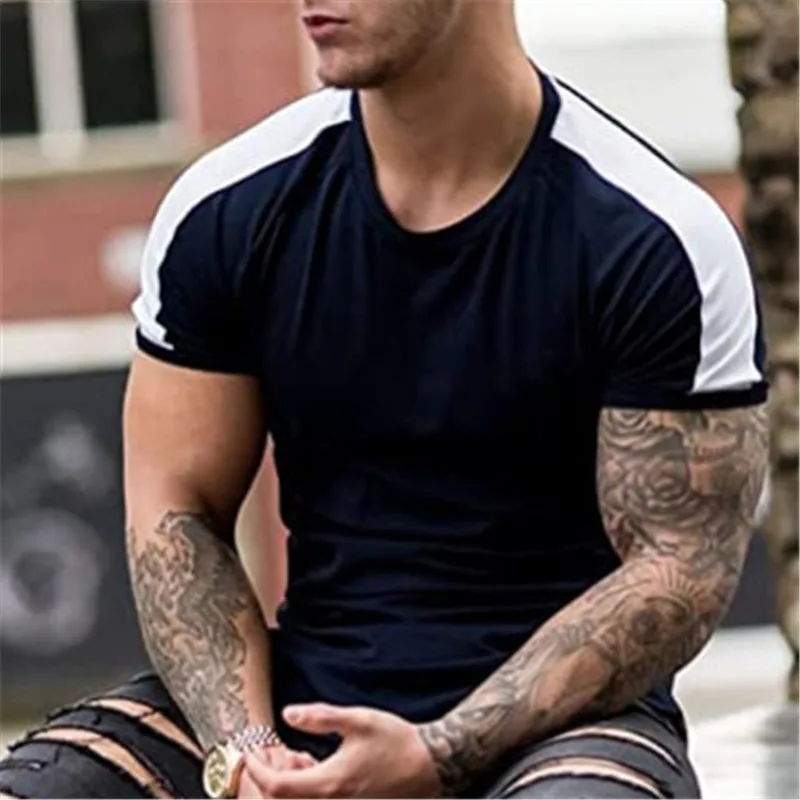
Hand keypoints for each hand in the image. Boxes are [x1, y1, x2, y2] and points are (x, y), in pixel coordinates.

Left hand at [244, 704, 441, 797]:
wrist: (430, 765)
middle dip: (269, 778)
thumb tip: (288, 714)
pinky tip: (314, 766)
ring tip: (296, 756)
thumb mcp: (358, 720)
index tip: (252, 751)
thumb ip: (321, 717)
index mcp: (330, 783)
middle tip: (268, 753)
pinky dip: (305, 787)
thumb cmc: (396, 741)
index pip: (277, 788)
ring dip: (287, 784)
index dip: (258, 770)